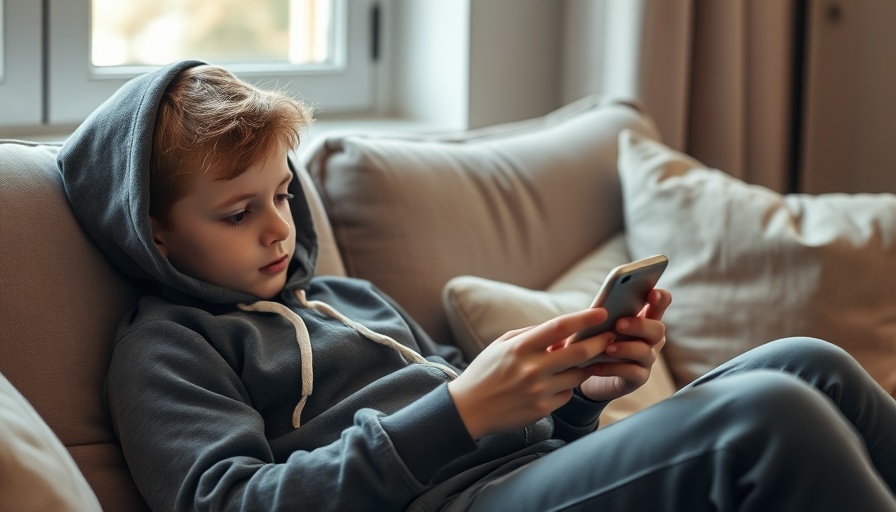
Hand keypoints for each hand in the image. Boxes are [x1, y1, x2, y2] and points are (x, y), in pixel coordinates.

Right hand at [448, 308, 614, 438]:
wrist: (468, 409)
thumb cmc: (486, 371)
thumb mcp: (502, 344)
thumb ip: (531, 333)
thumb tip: (562, 329)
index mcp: (520, 347)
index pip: (560, 327)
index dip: (584, 318)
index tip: (602, 312)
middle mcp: (532, 368)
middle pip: (579, 352)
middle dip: (600, 342)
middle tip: (611, 335)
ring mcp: (538, 390)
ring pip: (578, 375)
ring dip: (584, 367)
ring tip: (582, 361)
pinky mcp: (542, 409)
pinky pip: (567, 394)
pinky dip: (566, 387)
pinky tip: (555, 384)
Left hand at [577, 288, 671, 401]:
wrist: (587, 371)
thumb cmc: (595, 339)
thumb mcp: (597, 324)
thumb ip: (602, 314)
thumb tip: (597, 309)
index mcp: (644, 318)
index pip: (660, 304)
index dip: (660, 298)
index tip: (651, 293)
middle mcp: (650, 338)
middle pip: (657, 329)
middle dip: (639, 325)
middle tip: (619, 324)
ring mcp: (646, 359)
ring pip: (645, 352)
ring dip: (626, 348)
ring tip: (607, 348)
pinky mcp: (638, 378)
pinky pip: (631, 372)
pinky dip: (612, 368)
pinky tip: (594, 366)